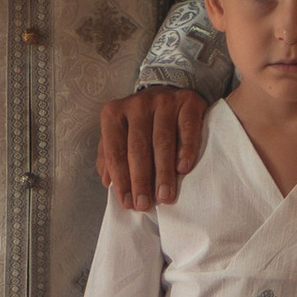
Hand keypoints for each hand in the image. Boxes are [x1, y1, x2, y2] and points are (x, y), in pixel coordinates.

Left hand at [98, 87, 207, 210]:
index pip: (115, 151)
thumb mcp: (120, 134)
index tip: (128, 203)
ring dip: (163, 172)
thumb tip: (107, 182)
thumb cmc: (141, 123)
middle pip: (138, 148)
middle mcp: (137, 104)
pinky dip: (186, 150)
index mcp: (113, 113)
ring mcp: (164, 100)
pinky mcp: (188, 101)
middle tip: (145, 204)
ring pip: (162, 141)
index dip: (121, 180)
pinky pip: (187, 129)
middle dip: (141, 180)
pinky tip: (183, 169)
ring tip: (165, 196)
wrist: (168, 93)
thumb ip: (109, 156)